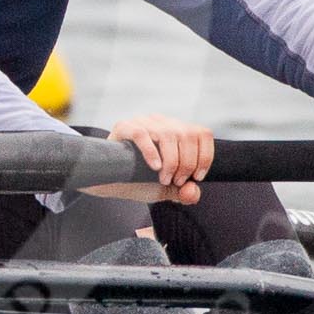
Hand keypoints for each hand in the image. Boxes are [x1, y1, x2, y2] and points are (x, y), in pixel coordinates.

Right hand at [85, 114, 211, 205]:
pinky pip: (142, 134)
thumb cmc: (138, 181)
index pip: (202, 133)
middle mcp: (161, 122)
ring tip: (163, 178)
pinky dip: (151, 152)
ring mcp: (142, 121)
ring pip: (169, 134)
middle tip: (176, 181)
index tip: (197, 177)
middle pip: (188, 134)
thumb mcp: (166, 189)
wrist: (108, 182)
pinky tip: (154, 167)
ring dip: (172, 161)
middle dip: (187, 163)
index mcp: (176, 131)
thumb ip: (183, 192)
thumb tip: (193, 191)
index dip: (205, 156)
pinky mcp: (124, 127)